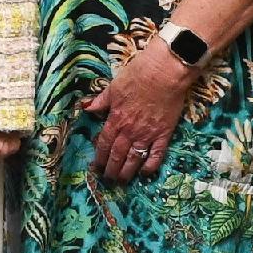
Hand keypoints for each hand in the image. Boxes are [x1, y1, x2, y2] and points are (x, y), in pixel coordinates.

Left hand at [81, 43, 194, 181]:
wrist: (166, 72)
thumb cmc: (138, 74)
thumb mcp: (113, 86)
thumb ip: (101, 101)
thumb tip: (86, 109)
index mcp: (116, 119)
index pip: (103, 144)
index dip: (99, 157)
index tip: (95, 167)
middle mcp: (130, 130)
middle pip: (117, 156)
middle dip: (110, 170)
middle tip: (108, 179)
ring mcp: (148, 134)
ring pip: (134, 159)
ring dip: (126, 172)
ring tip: (122, 181)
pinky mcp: (165, 134)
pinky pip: (157, 155)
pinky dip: (150, 166)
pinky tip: (145, 173)